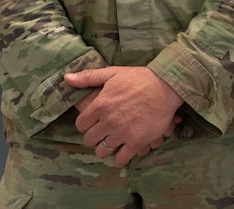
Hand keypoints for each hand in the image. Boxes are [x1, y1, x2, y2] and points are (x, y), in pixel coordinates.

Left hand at [65, 66, 184, 167]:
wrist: (166, 86)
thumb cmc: (139, 78)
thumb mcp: (113, 73)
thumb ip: (89, 77)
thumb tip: (66, 78)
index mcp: (101, 104)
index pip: (81, 125)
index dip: (86, 124)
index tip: (93, 123)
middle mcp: (109, 121)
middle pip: (89, 140)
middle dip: (94, 137)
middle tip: (102, 133)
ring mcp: (123, 133)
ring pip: (102, 151)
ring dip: (105, 148)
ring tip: (112, 142)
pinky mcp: (137, 142)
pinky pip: (120, 159)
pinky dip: (119, 158)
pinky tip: (122, 151)